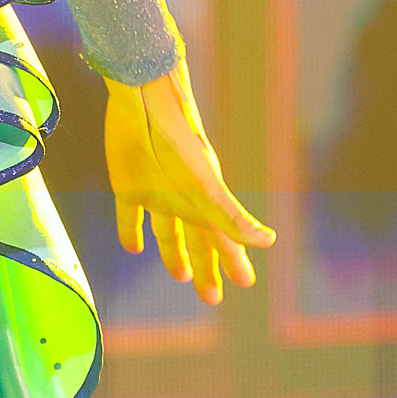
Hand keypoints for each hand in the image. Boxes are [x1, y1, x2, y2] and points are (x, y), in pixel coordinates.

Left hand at [102, 58, 274, 307]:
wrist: (143, 100)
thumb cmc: (177, 144)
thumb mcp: (206, 187)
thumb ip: (233, 219)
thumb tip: (269, 242)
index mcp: (205, 202)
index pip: (222, 240)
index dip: (232, 262)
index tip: (245, 284)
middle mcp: (183, 199)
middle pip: (198, 240)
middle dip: (207, 268)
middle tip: (214, 298)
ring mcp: (155, 192)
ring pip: (169, 230)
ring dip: (175, 254)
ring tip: (182, 277)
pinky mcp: (127, 184)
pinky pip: (131, 216)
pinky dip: (132, 233)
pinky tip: (134, 247)